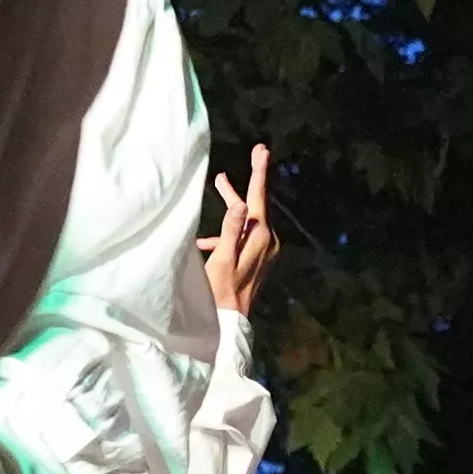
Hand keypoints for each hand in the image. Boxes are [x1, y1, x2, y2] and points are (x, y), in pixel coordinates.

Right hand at [198, 141, 278, 325]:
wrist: (230, 323)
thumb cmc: (221, 291)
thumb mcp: (223, 258)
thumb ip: (231, 230)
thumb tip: (241, 203)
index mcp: (260, 237)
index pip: (259, 197)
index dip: (259, 172)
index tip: (262, 150)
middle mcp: (267, 241)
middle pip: (255, 206)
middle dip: (246, 183)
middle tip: (255, 154)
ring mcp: (264, 251)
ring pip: (248, 220)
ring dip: (234, 205)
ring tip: (220, 184)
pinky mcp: (258, 259)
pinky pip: (242, 238)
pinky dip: (227, 234)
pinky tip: (205, 242)